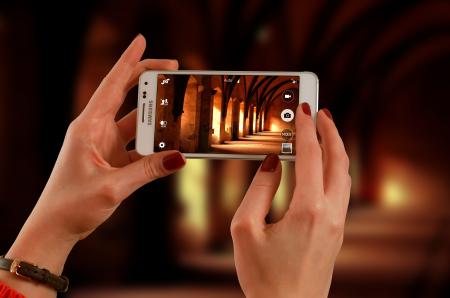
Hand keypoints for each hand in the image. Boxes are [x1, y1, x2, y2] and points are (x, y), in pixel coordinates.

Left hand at [1, 35, 185, 296]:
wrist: (56, 228)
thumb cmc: (72, 206)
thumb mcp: (112, 187)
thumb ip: (148, 171)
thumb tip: (180, 157)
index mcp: (88, 126)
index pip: (112, 85)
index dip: (129, 61)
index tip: (142, 40)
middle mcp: (96, 130)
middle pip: (126, 95)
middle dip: (149, 79)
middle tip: (174, 67)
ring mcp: (106, 145)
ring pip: (137, 122)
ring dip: (157, 117)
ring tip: (180, 108)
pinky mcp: (114, 160)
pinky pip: (140, 146)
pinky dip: (156, 144)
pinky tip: (172, 146)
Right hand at [231, 105, 350, 297]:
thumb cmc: (263, 276)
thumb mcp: (245, 229)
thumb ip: (258, 189)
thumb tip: (271, 163)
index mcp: (308, 209)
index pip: (309, 156)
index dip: (306, 129)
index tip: (304, 108)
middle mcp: (330, 213)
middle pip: (338, 161)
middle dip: (331, 132)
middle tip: (321, 113)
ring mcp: (337, 225)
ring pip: (342, 176)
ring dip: (335, 151)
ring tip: (323, 134)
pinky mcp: (335, 233)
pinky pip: (339, 192)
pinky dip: (333, 170)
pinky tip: (321, 169)